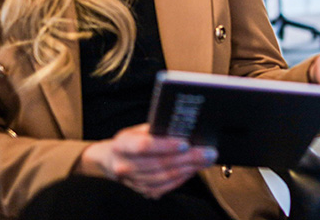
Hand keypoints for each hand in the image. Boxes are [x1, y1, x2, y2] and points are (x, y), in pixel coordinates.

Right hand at [76, 123, 216, 198]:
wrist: (111, 160)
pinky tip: (193, 170)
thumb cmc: (129, 141)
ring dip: (188, 169)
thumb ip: (156, 130)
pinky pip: (165, 187)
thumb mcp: (137, 129)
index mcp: (122, 145)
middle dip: (188, 158)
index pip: (144, 146)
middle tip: (208, 152)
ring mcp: (132, 181)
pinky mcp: (142, 191)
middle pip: (159, 164)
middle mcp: (124, 166)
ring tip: (205, 161)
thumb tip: (182, 129)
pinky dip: (181, 178)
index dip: (165, 146)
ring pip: (164, 177)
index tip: (186, 143)